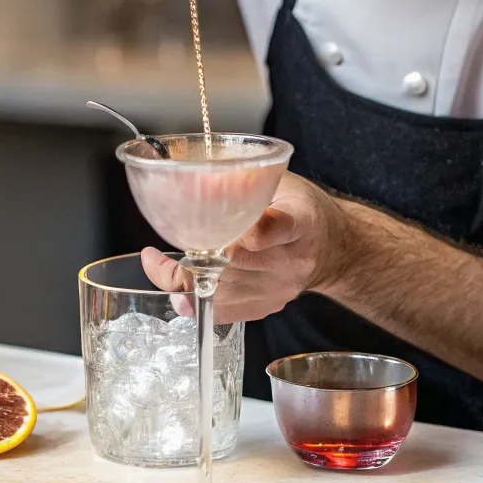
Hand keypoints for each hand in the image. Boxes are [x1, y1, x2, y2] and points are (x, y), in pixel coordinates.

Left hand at [141, 173, 345, 324]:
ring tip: (156, 265)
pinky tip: (175, 290)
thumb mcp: (282, 181)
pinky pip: (224, 311)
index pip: (282, 226)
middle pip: (236, 262)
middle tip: (153, 254)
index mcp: (301, 221)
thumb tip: (192, 171)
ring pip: (223, 291)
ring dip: (181, 281)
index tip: (232, 228)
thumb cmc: (301, 208)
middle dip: (191, 257)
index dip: (256, 229)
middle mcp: (291, 260)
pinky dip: (194, 301)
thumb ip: (246, 179)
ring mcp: (279, 288)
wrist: (330, 248)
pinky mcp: (267, 306)